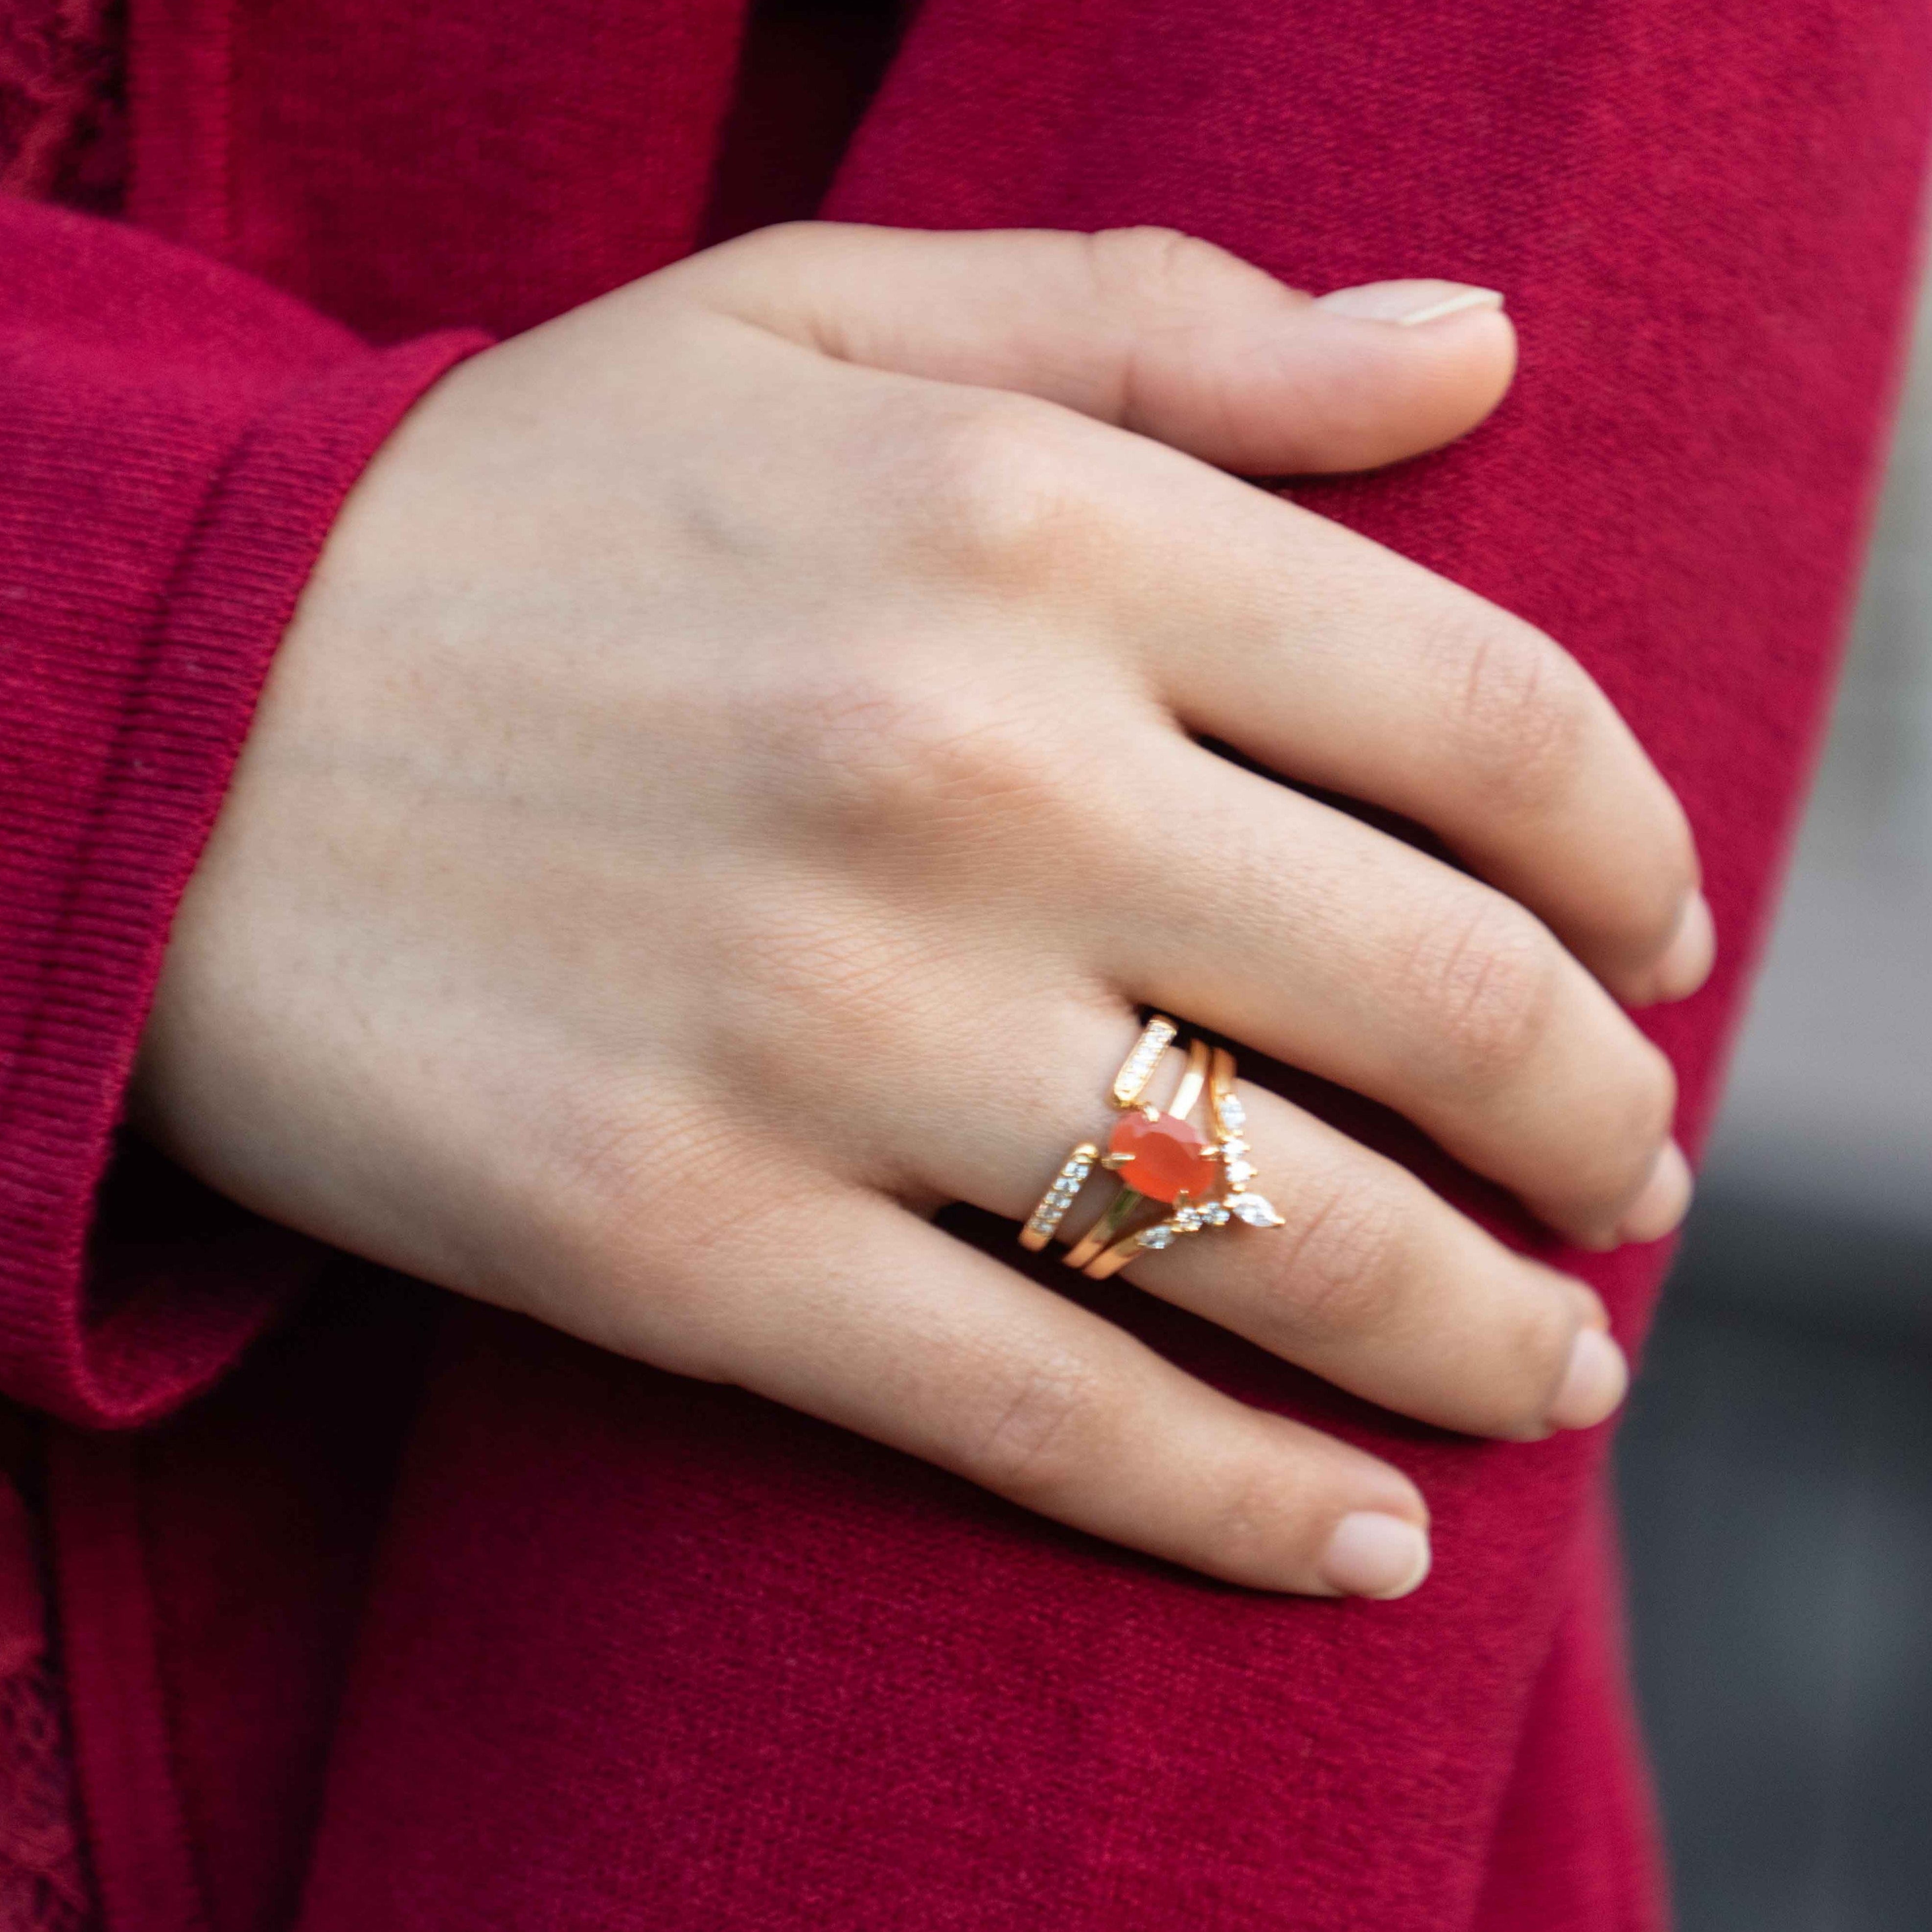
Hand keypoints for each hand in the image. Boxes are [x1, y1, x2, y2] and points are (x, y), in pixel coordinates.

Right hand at [134, 224, 1706, 1597]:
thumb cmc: (523, 518)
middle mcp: (952, 773)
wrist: (165, 721)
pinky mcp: (682, 1247)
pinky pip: (1046, 1418)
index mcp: (1022, 523)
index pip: (1485, 719)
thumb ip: (1168, 324)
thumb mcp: (824, 325)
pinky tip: (1361, 1542)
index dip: (1629, 857)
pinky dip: (1236, 1506)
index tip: (1655, 943)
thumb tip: (1477, 342)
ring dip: (1481, 1333)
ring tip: (1557, 1364)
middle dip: (1597, 1123)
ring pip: (1278, 1245)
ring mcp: (815, 1037)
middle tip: (1628, 1174)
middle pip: (1434, 1000)